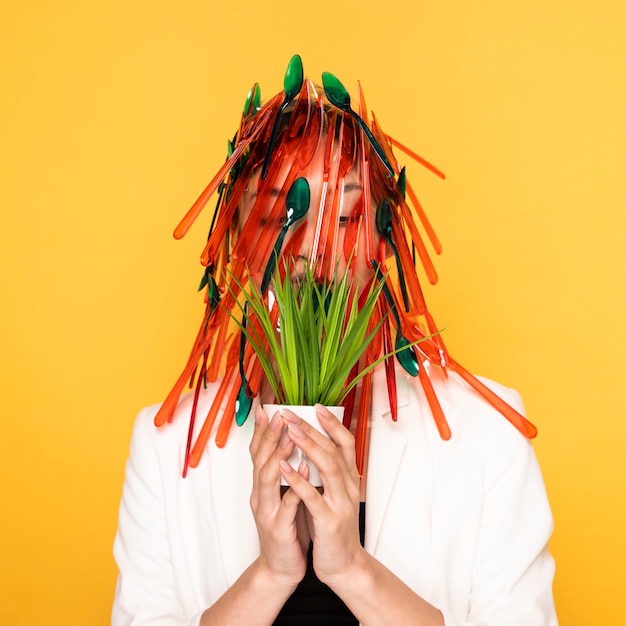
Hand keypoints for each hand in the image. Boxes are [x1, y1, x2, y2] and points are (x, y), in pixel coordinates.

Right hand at [249, 405, 309, 589]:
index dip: (262, 430)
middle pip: (260, 459)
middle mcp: (260, 495)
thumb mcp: (282, 496)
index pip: (259, 452)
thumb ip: (284, 473)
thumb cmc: (287, 528)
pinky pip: (288, 504)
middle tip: (279, 413)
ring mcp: (267, 511)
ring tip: (291, 434)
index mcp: (262, 486)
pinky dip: (295, 485)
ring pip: (269, 478)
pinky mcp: (278, 528)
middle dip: (270, 435)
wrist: (281, 568)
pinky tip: (305, 469)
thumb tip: (293, 444)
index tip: (267, 407)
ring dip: (279, 454)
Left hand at [279, 404, 363, 586]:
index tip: (316, 406)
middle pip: (333, 449)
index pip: (345, 443)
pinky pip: (313, 498)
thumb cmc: (333, 527)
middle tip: (290, 412)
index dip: (332, 423)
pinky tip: (285, 467)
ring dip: (308, 446)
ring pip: (328, 467)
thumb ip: (327, 472)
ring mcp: (340, 504)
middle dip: (311, 428)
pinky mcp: (329, 522)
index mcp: (350, 479)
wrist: (344, 565)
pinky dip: (299, 481)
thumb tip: (313, 445)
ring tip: (289, 430)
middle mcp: (349, 487)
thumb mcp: (334, 494)